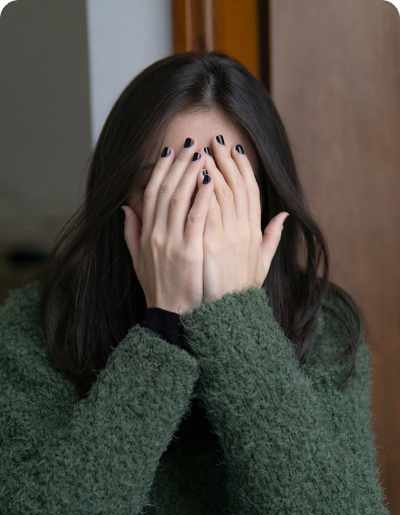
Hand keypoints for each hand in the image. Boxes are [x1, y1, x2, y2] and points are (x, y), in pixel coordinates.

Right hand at [122, 140, 214, 313]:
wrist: (172, 316)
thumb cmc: (159, 289)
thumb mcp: (139, 261)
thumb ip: (131, 234)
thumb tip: (125, 209)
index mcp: (146, 234)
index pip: (150, 194)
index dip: (160, 171)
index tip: (169, 152)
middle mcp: (156, 234)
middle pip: (164, 190)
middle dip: (178, 164)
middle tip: (191, 144)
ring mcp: (171, 242)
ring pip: (178, 198)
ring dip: (190, 173)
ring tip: (202, 153)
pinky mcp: (188, 251)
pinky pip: (195, 217)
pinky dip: (202, 196)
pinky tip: (210, 179)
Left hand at [202, 136, 288, 301]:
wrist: (226, 315)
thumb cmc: (240, 291)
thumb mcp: (261, 265)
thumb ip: (272, 239)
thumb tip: (283, 218)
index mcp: (253, 233)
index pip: (251, 192)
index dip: (243, 169)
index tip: (235, 151)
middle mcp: (243, 231)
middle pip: (236, 186)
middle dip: (225, 160)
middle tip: (216, 139)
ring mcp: (226, 237)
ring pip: (220, 193)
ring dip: (211, 168)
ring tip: (201, 149)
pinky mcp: (208, 245)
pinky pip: (204, 210)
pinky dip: (200, 190)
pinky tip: (193, 173)